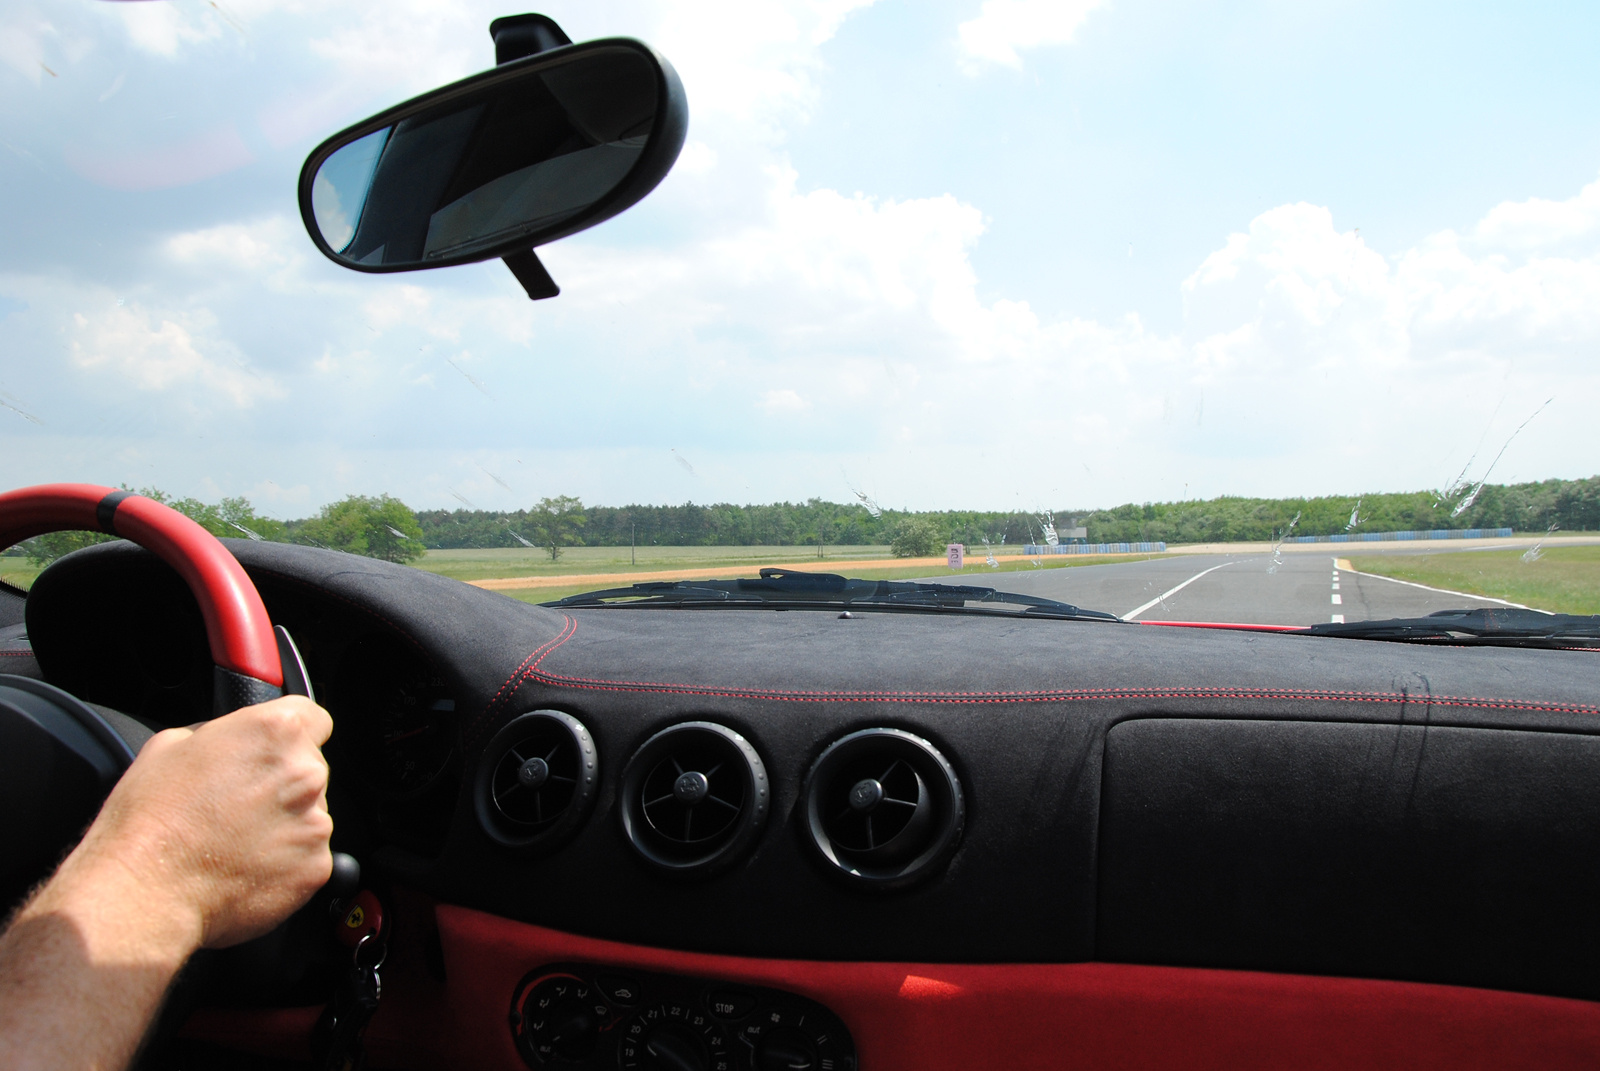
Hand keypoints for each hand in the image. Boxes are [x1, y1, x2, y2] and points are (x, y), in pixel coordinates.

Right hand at [69, 694, 335, 948]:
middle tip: (239, 804)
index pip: (312, 718)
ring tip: (236, 841)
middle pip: (310, 768)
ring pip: (311, 814)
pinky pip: (308, 856)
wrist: (147, 890)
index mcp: (276, 732)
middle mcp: (306, 773)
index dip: (289, 736)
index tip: (275, 751)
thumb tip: (232, 742)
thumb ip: (222, 735)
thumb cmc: (151, 820)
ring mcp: (316, 822)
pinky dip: (286, 861)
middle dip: (282, 782)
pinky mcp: (316, 866)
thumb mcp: (171, 745)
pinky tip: (245, 866)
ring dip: (285, 823)